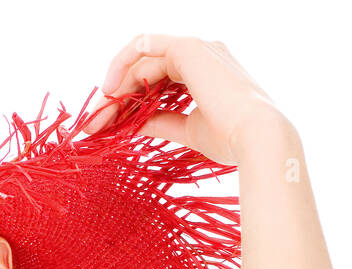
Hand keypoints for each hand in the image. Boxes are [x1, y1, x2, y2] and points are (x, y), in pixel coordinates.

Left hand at [82, 34, 286, 165]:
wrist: (256, 138)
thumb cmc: (231, 139)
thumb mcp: (188, 130)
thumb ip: (161, 121)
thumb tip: (133, 124)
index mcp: (206, 71)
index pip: (157, 78)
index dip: (129, 99)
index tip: (108, 124)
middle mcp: (202, 52)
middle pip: (144, 67)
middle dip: (116, 94)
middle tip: (94, 122)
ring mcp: (195, 47)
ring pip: (140, 59)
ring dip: (115, 86)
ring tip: (99, 116)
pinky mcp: (187, 47)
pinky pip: (143, 47)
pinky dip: (122, 67)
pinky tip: (110, 92)